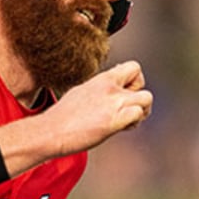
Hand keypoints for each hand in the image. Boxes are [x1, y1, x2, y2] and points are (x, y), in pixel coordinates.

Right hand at [0, 61, 152, 176]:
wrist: (51, 131)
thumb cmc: (62, 117)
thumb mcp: (82, 92)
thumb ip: (100, 91)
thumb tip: (110, 92)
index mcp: (102, 79)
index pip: (134, 67)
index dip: (135, 81)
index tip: (125, 93)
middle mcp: (109, 88)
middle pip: (143, 82)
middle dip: (140, 98)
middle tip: (127, 109)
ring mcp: (112, 103)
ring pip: (147, 98)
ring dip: (141, 112)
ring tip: (127, 121)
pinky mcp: (114, 120)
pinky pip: (138, 114)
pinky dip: (134, 123)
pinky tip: (121, 128)